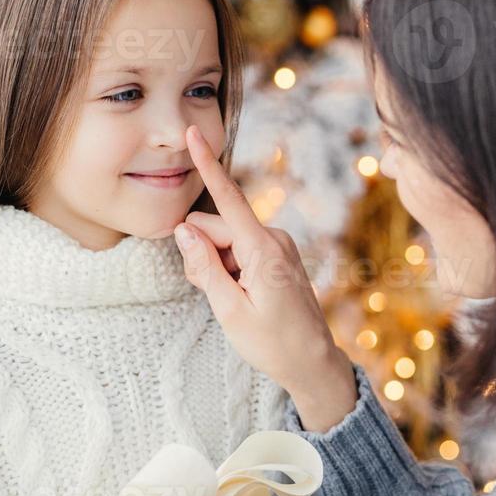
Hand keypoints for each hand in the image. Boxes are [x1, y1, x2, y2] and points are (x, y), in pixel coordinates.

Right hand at [176, 125, 357, 431]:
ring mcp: (278, 246)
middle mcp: (273, 239)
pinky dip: (230, 270)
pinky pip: (239, 251)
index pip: (228, 199)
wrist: (312, 363)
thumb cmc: (273, 343)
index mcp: (263, 249)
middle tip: (215, 294)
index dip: (207, 165)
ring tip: (234, 302)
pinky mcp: (277, 256)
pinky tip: (242, 297)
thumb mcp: (229, 311)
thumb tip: (183, 230)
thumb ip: (204, 267)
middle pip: (215, 227)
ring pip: (224, 242)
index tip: (194, 132)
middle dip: (202, 253)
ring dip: (216, 266)